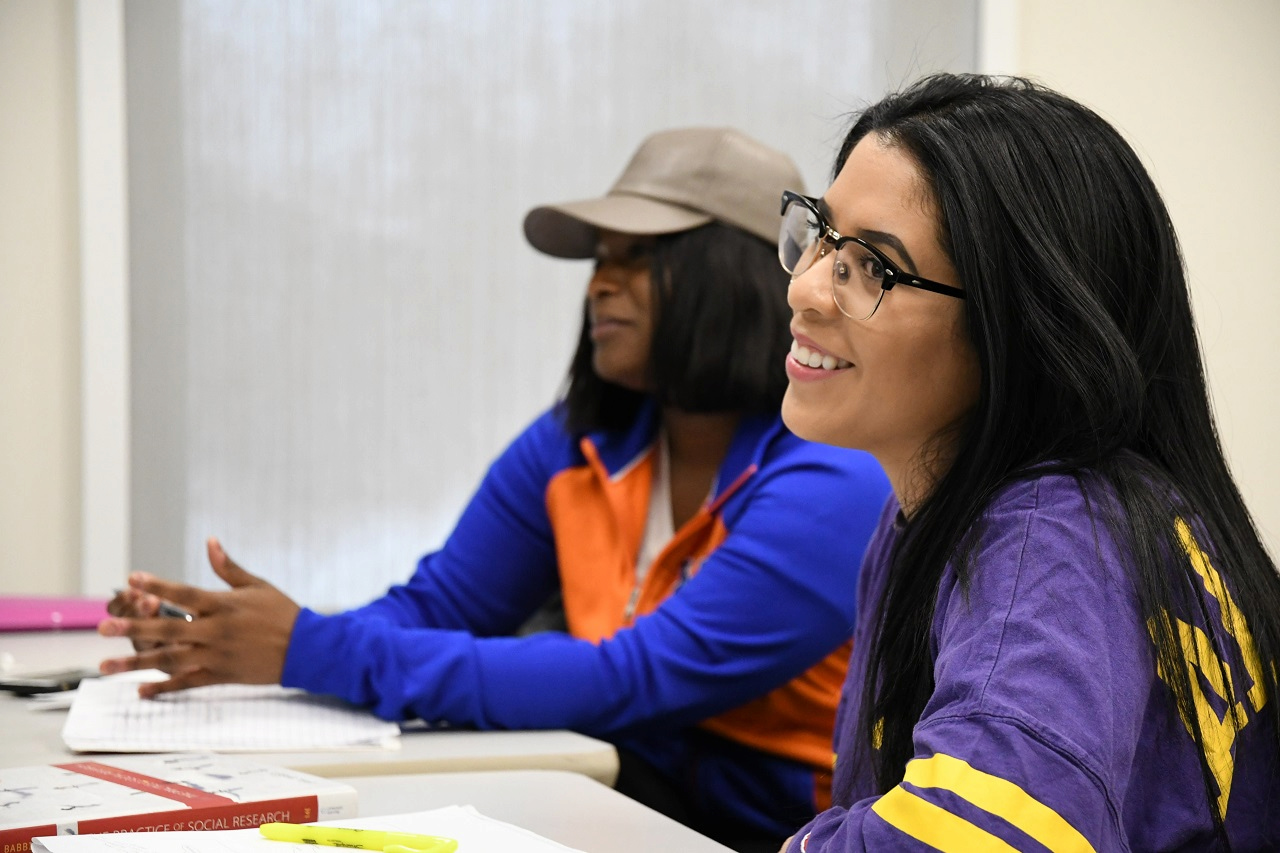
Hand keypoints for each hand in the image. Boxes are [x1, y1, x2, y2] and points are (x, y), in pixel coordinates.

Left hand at [97, 537, 300, 698]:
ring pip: (170, 659)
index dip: (157, 586)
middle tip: (102, 627)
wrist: (306, 648)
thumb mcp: (257, 585)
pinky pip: (187, 682)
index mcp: (224, 605)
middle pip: (168, 629)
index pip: (184, 593)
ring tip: (105, 666)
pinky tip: (140, 690)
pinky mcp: (221, 675)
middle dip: (133, 628)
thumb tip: (209, 542)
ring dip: (136, 663)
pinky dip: (163, 688)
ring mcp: (217, 656)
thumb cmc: (282, 612)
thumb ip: (228, 568)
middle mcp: (216, 631)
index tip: (131, 579)